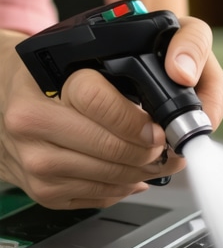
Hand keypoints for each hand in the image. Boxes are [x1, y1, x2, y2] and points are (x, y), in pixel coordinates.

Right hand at [0, 17, 222, 209]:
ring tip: (161, 159)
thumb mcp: (82, 50)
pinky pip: (100, 197)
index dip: (137, 120)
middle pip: (112, 149)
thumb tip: (179, 79)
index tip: (159, 127)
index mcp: (44, 83)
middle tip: (172, 147)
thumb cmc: (48, 74)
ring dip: (146, 172)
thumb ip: (129, 59)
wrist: (0, 97)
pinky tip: (132, 173)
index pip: (98, 102)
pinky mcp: (43, 190)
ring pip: (112, 178)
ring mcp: (35, 162)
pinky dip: (125, 187)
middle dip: (153, 152)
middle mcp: (33, 124)